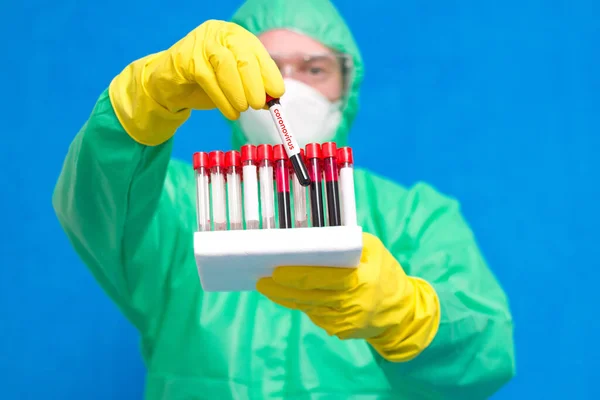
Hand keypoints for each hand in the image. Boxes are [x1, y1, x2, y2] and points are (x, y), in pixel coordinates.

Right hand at [109, 20, 284, 145]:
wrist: (169, 84)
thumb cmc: (205, 82)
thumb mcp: (233, 83)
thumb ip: (252, 87)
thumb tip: (271, 100)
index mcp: (234, 35)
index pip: (256, 51)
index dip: (268, 73)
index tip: (277, 92)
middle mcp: (218, 34)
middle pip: (243, 56)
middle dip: (254, 83)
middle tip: (260, 104)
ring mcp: (200, 43)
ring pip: (226, 65)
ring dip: (238, 91)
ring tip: (244, 109)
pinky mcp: (186, 59)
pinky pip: (209, 79)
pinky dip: (223, 99)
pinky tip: (231, 113)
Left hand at [257, 233, 440, 361]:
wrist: (402, 313)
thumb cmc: (386, 274)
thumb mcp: (374, 251)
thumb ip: (348, 243)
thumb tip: (315, 240)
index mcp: (359, 280)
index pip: (320, 278)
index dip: (295, 276)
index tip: (276, 271)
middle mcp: (350, 304)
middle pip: (307, 296)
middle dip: (281, 289)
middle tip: (262, 281)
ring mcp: (344, 321)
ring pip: (307, 307)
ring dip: (286, 298)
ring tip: (268, 287)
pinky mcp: (340, 331)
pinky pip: (315, 315)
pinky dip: (303, 305)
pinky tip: (290, 296)